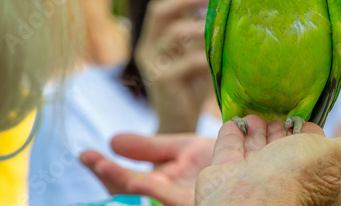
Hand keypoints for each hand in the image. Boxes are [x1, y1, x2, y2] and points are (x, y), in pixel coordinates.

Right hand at [80, 133, 214, 205]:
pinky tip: (135, 178)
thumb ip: (150, 147)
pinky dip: (148, 188)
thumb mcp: (181, 149)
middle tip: (87, 157)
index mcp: (163, 184)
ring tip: (100, 164)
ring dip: (120, 179)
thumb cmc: (220, 158)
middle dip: (108, 174)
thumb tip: (113, 141)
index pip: (127, 181)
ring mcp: (182, 201)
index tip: (85, 153)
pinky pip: (168, 196)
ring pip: (145, 194)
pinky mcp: (195, 201)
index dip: (106, 168)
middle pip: (131, 191)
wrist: (254, 158)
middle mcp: (169, 196)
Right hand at [135, 0, 215, 132]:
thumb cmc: (191, 88)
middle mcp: (147, 48)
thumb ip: (201, 38)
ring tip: (223, 28)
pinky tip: (222, 59)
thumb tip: (228, 11)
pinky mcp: (161, 81)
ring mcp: (152, 64)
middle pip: (159, 11)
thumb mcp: (195, 57)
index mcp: (153, 40)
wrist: (179, 124)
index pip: (160, 8)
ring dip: (201, 28)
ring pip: (174, 33)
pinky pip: (187, 61)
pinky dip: (206, 57)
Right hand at [196, 115, 340, 205]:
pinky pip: (229, 149)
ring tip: (256, 116)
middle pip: (281, 152)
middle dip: (281, 132)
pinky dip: (233, 134)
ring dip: (256, 131)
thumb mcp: (328, 157)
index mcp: (313, 185)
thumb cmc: (293, 178)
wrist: (248, 200)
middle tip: (279, 116)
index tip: (305, 122)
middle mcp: (282, 185)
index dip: (310, 137)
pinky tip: (236, 121)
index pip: (313, 156)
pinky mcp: (226, 174)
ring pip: (255, 150)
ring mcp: (252, 180)